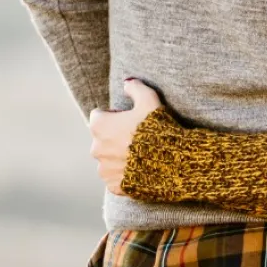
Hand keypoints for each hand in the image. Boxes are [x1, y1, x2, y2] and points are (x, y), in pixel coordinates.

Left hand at [89, 78, 161, 194]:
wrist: (170, 162)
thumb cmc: (158, 128)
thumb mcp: (150, 101)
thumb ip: (136, 88)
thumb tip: (127, 82)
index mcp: (100, 126)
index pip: (98, 115)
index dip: (115, 115)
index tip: (130, 118)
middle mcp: (96, 148)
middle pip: (102, 138)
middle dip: (115, 137)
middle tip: (139, 136)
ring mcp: (104, 169)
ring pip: (108, 159)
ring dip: (119, 156)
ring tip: (142, 153)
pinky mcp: (113, 185)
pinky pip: (115, 177)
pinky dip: (124, 173)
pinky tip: (141, 168)